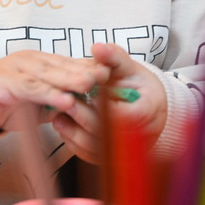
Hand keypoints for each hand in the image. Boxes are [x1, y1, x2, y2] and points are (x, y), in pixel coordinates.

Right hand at [0, 50, 108, 132]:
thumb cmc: (6, 103)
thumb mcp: (38, 104)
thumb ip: (58, 102)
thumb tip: (85, 107)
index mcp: (40, 62)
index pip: (68, 62)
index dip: (89, 66)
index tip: (110, 72)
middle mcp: (30, 61)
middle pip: (61, 65)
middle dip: (84, 69)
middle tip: (106, 74)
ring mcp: (16, 69)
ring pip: (47, 74)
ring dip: (69, 79)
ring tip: (89, 84)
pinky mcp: (5, 83)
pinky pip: (30, 88)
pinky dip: (48, 94)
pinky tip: (64, 101)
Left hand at [51, 43, 166, 162]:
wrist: (147, 106)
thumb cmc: (138, 85)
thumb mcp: (129, 67)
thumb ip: (113, 57)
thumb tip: (98, 47)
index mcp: (147, 111)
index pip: (123, 115)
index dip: (102, 106)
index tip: (84, 92)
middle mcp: (139, 136)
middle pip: (107, 133)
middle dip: (83, 117)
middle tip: (64, 103)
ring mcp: (124, 150)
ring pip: (96, 147)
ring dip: (74, 132)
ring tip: (57, 116)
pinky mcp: (110, 157)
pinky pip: (89, 154)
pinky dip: (74, 141)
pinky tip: (63, 126)